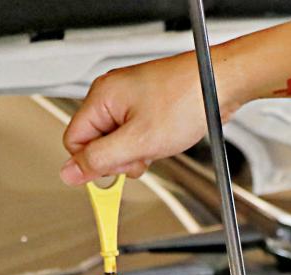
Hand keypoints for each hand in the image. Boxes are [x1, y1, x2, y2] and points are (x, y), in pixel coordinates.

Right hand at [60, 53, 235, 185]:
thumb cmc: (187, 100)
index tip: (113, 172)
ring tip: (157, 144)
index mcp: (102, 97)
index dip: (93, 162)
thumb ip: (100, 159)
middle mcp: (112, 94)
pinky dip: (147, 143)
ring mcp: (130, 98)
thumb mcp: (139, 141)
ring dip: (135, 152)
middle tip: (142, 154)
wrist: (220, 84)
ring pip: (117, 139)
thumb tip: (70, 172)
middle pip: (96, 141)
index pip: (74, 141)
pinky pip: (135, 132)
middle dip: (118, 157)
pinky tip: (164, 139)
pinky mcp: (147, 104)